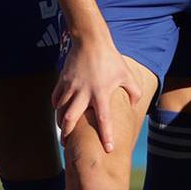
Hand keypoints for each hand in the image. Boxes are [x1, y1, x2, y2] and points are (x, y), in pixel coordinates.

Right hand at [52, 32, 140, 149]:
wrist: (90, 40)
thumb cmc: (111, 58)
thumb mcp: (127, 75)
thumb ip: (134, 91)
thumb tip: (134, 105)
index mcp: (100, 93)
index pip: (104, 120)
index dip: (106, 136)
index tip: (108, 149)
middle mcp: (83, 93)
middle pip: (71, 119)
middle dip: (67, 134)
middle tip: (67, 146)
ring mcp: (70, 86)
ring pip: (60, 109)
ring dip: (61, 122)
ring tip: (63, 131)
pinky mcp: (62, 80)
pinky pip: (56, 98)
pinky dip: (56, 106)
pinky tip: (59, 111)